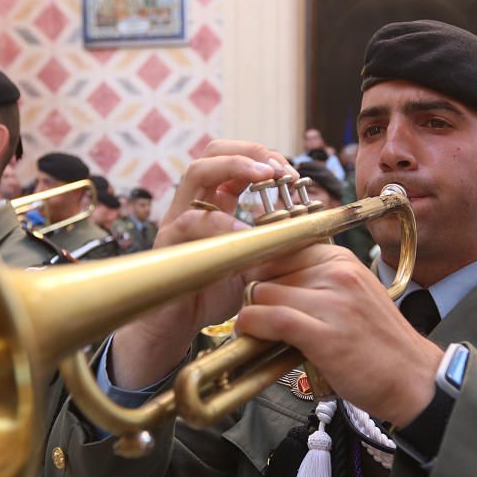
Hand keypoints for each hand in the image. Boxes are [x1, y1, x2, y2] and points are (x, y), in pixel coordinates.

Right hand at [111, 140, 296, 388]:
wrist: (177, 325)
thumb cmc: (214, 292)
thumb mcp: (253, 262)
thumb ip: (272, 243)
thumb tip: (309, 230)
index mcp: (215, 202)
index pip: (235, 159)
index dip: (263, 158)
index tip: (290, 173)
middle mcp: (194, 202)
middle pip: (214, 152)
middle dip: (249, 152)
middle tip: (277, 168)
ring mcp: (178, 218)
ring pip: (197, 172)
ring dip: (234, 168)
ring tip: (265, 177)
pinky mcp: (167, 242)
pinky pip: (190, 221)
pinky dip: (220, 222)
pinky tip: (244, 231)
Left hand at [235, 244, 442, 427]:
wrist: (414, 379)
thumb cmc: (380, 343)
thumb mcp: (351, 295)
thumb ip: (314, 281)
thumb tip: (265, 280)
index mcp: (342, 260)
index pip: (281, 247)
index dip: (262, 270)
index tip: (259, 288)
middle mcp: (338, 273)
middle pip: (267, 271)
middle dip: (257, 294)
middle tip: (261, 316)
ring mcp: (332, 302)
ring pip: (263, 294)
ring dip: (253, 313)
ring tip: (261, 331)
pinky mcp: (323, 333)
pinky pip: (269, 318)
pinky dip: (253, 327)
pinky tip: (253, 336)